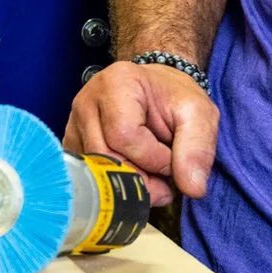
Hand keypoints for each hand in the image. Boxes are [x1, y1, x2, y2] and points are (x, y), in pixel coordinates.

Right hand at [65, 60, 217, 205]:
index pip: (124, 136)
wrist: (156, 92)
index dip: (154, 159)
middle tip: (165, 182)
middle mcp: (86, 101)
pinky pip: (89, 177)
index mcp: (116, 83)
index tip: (173, 159)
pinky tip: (133, 174)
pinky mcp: (72, 144)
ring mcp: (74, 124)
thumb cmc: (174, 100)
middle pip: (105, 158)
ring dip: (129, 184)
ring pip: (95, 173)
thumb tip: (192, 188)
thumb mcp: (199, 115)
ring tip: (151, 176)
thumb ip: (198, 149)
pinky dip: (113, 183)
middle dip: (142, 179)